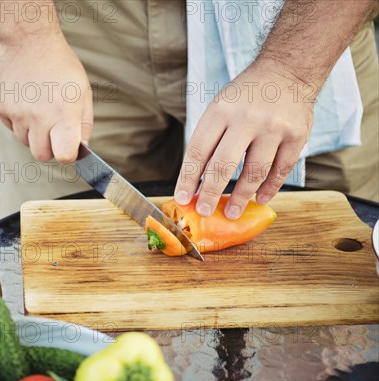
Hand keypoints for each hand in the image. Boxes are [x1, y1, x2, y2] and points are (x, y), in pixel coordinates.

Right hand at [0, 32, 92, 162]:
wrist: (28, 41)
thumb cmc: (60, 65)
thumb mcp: (83, 92)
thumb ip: (84, 124)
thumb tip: (81, 148)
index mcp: (63, 114)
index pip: (64, 156)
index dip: (67, 155)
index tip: (69, 147)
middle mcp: (39, 117)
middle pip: (42, 156)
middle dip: (49, 148)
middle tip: (54, 130)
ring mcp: (18, 114)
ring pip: (25, 142)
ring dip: (33, 133)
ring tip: (39, 109)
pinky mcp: (2, 108)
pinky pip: (12, 128)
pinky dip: (19, 121)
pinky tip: (26, 101)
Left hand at [174, 60, 314, 218]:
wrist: (288, 70)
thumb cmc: (245, 96)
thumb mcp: (220, 108)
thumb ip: (209, 141)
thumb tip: (195, 181)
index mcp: (221, 111)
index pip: (197, 151)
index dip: (188, 178)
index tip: (182, 199)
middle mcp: (247, 119)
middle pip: (223, 165)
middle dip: (211, 193)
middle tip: (205, 212)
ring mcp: (274, 128)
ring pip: (254, 172)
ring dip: (241, 197)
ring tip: (232, 212)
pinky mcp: (297, 136)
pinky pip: (281, 170)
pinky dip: (269, 188)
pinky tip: (259, 199)